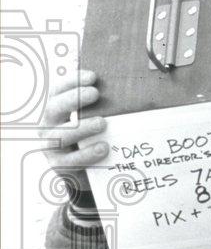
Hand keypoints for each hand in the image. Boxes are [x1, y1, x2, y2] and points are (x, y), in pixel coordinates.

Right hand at [39, 69, 107, 193]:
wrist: (85, 172)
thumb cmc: (91, 138)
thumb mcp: (91, 119)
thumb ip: (100, 106)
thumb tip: (125, 88)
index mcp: (55, 111)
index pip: (57, 91)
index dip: (71, 82)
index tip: (92, 76)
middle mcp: (48, 126)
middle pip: (54, 109)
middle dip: (74, 99)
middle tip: (95, 93)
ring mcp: (50, 146)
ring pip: (61, 135)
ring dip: (82, 127)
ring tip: (102, 123)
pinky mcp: (59, 166)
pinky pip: (71, 161)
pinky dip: (87, 154)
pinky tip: (103, 147)